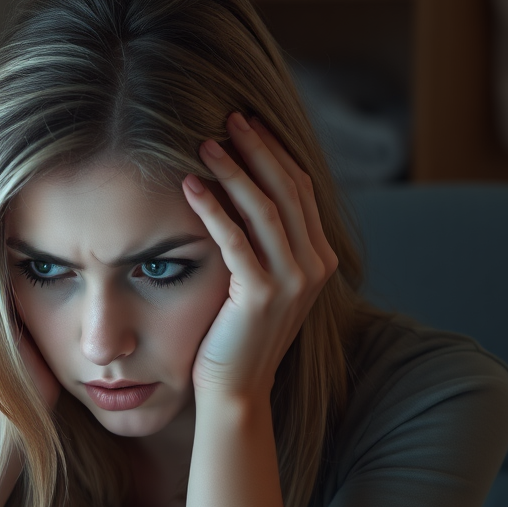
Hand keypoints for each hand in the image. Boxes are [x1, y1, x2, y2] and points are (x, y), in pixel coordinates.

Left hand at [182, 112, 338, 399]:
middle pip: (287, 188)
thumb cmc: (237, 335)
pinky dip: (213, 208)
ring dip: (233, 170)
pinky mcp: (261, 294)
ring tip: (203, 143)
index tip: (248, 124)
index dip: (275, 152)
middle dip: (257, 148)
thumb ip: (265, 244)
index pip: (300, 189)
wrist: (235, 390)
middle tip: (229, 116)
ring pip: (264, 207)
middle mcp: (314, 265)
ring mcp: (292, 281)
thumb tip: (243, 192)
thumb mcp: (260, 283)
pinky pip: (235, 239)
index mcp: (318, 258)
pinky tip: (190, 187)